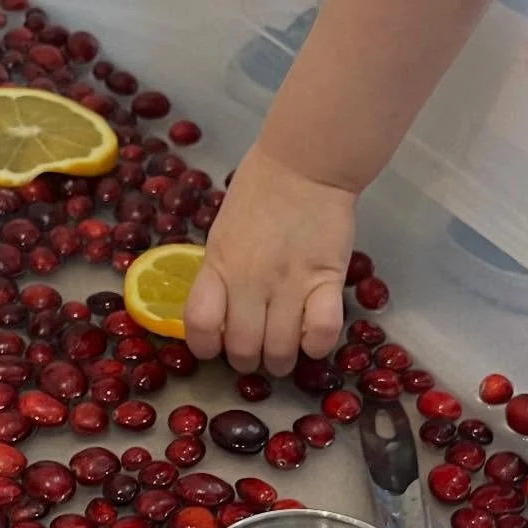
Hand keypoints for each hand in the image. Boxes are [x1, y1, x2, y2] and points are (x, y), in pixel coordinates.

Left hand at [184, 147, 353, 375]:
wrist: (306, 164)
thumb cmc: (260, 194)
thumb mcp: (222, 233)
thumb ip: (219, 274)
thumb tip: (219, 315)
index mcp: (218, 265)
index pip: (200, 326)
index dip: (205, 347)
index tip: (216, 347)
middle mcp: (250, 280)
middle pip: (243, 349)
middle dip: (248, 362)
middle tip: (257, 353)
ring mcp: (290, 282)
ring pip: (281, 350)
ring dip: (281, 362)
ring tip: (285, 354)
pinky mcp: (327, 279)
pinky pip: (322, 332)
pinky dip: (317, 346)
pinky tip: (313, 339)